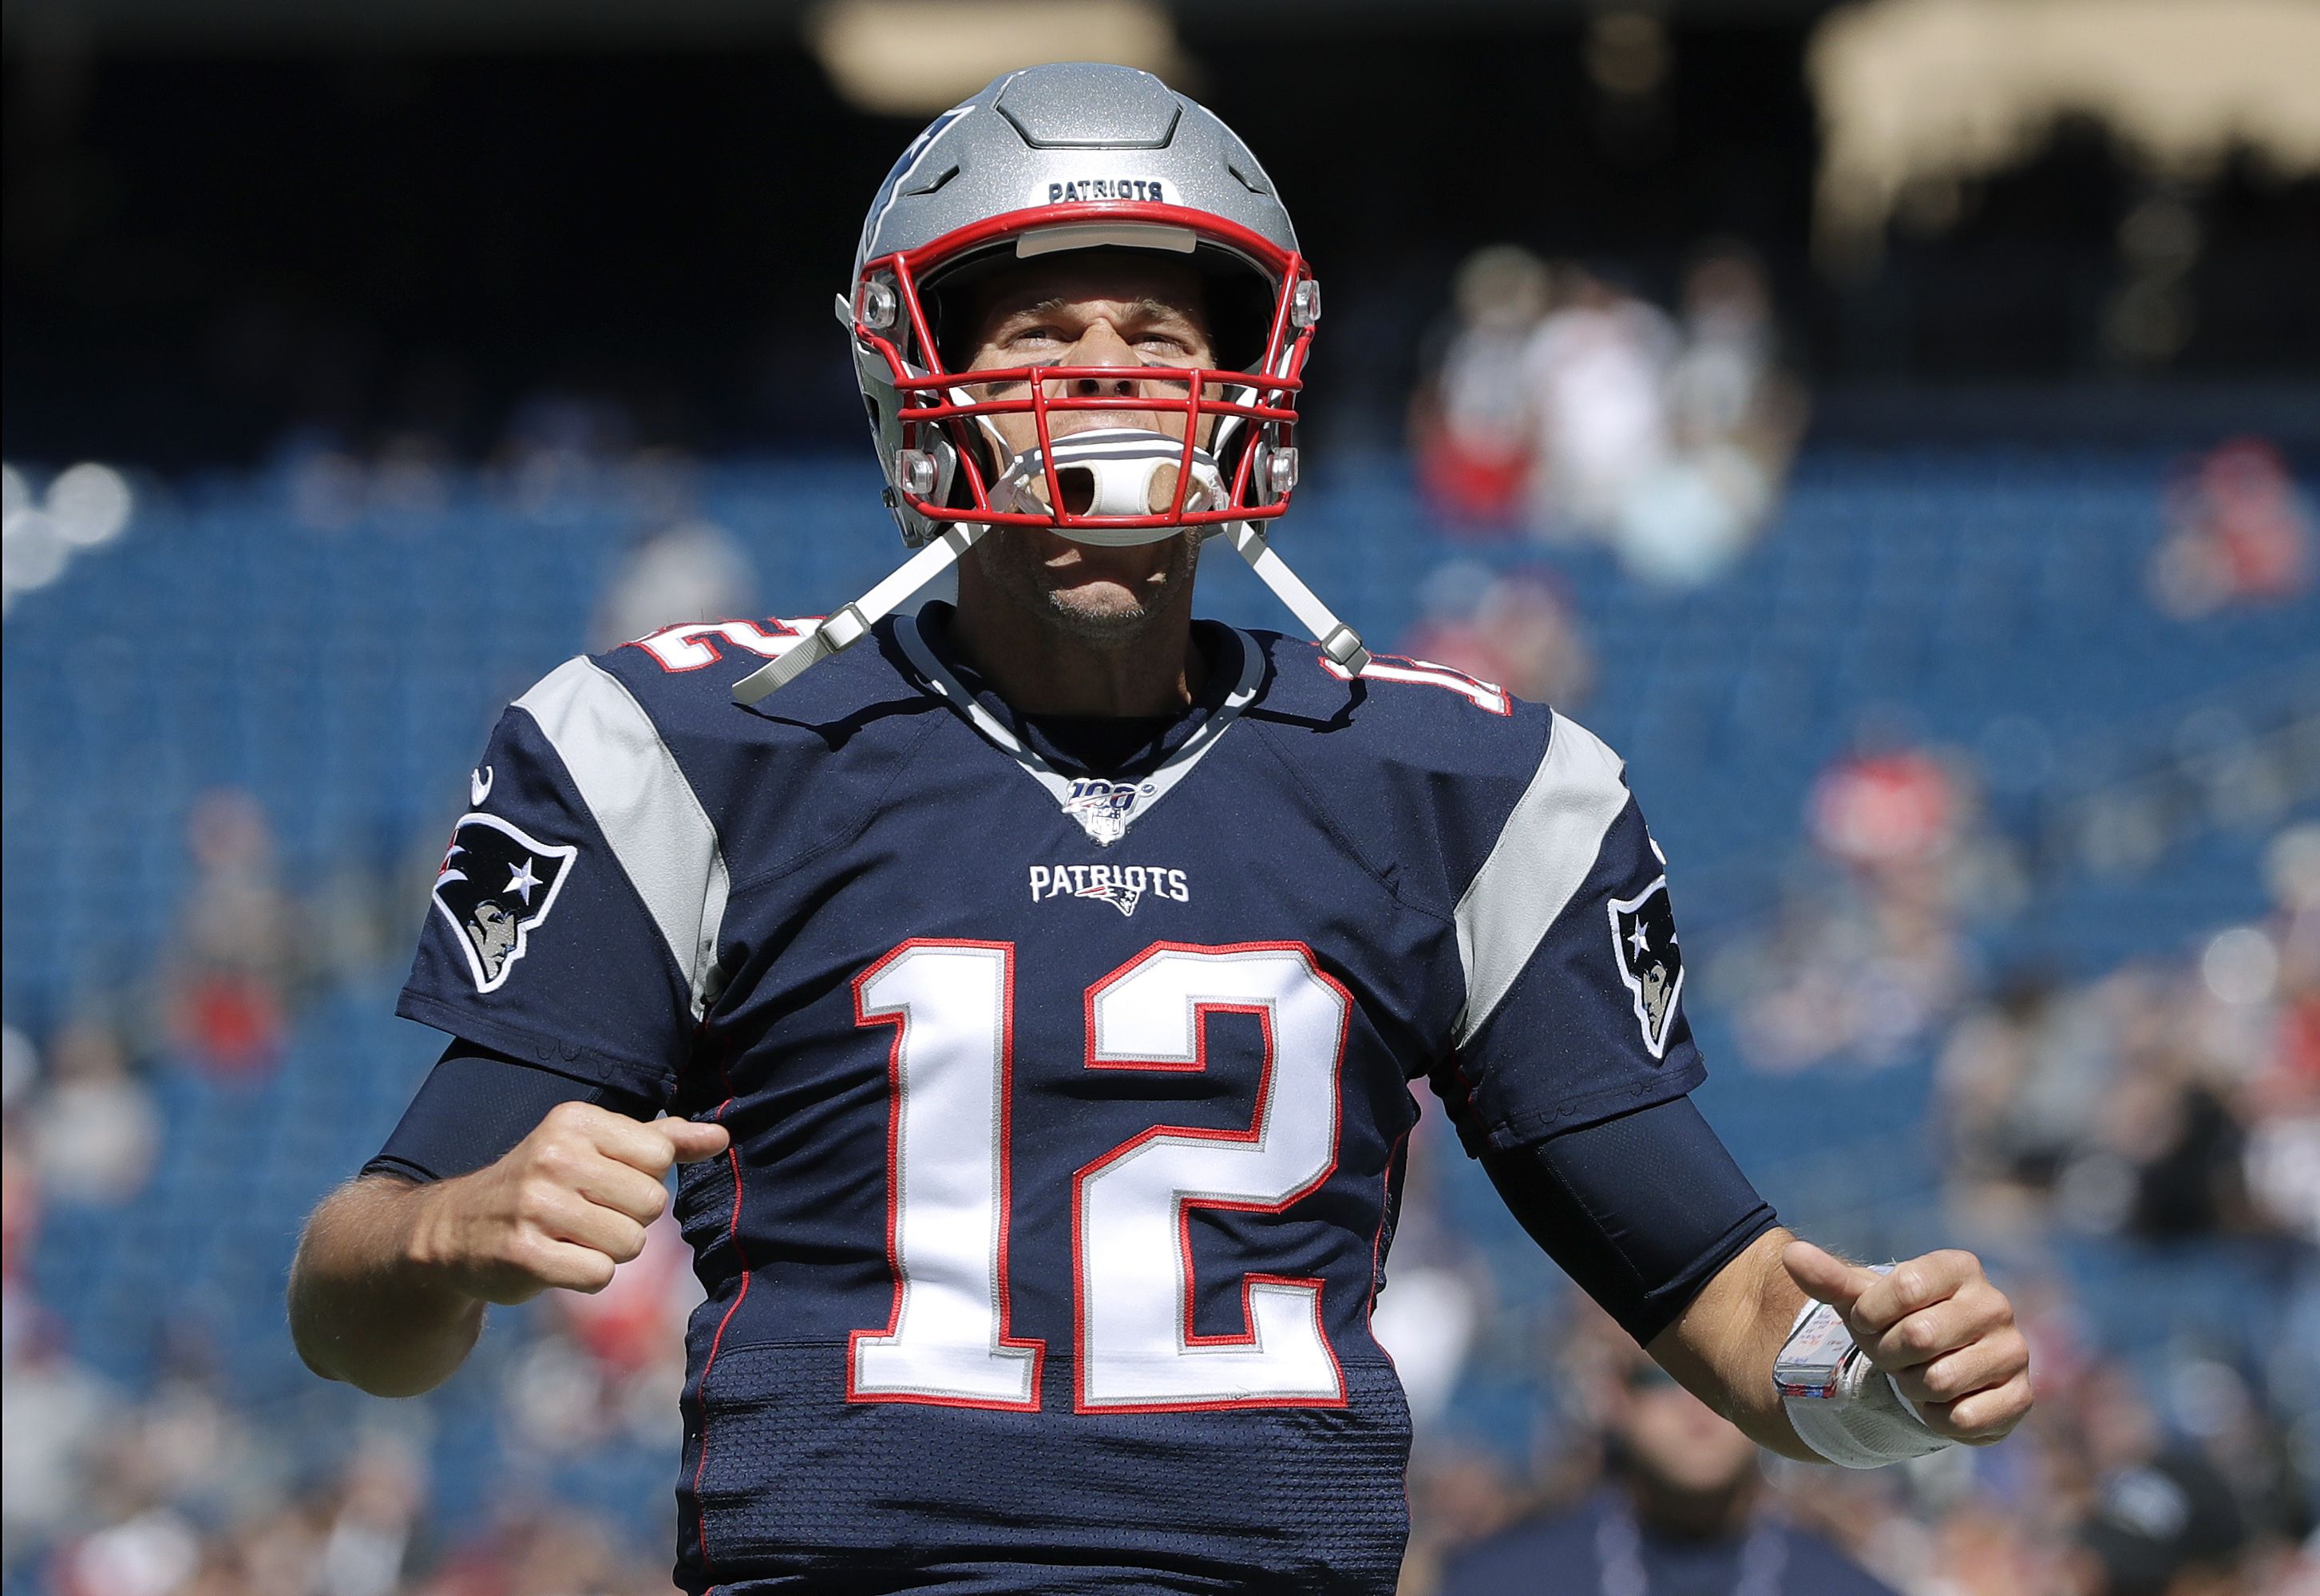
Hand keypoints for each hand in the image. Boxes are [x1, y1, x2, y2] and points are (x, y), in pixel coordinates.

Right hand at [407, 1102, 729, 1304]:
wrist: (455, 1231)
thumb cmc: (545, 1185)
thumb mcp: (596, 1149)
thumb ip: (662, 1141)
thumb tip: (722, 1137)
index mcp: (575, 1121)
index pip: (660, 1157)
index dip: (642, 1181)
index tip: (603, 1183)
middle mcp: (554, 1156)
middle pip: (652, 1204)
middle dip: (629, 1219)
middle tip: (586, 1216)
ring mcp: (535, 1206)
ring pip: (631, 1243)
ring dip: (609, 1251)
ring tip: (571, 1238)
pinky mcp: (524, 1254)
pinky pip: (599, 1275)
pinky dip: (586, 1276)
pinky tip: (556, 1261)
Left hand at [1782, 1240, 2032, 1445]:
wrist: (1931, 1370)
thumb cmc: (1893, 1324)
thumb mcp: (1860, 1301)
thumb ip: (1827, 1279)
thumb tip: (1790, 1254)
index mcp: (1960, 1268)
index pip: (1905, 1287)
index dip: (1872, 1314)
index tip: (1870, 1321)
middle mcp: (1995, 1304)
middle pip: (1920, 1336)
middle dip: (1891, 1355)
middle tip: (1896, 1356)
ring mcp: (2014, 1351)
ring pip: (1939, 1380)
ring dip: (1912, 1388)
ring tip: (1919, 1376)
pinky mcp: (2021, 1398)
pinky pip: (1963, 1417)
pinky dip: (1938, 1419)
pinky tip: (1942, 1404)